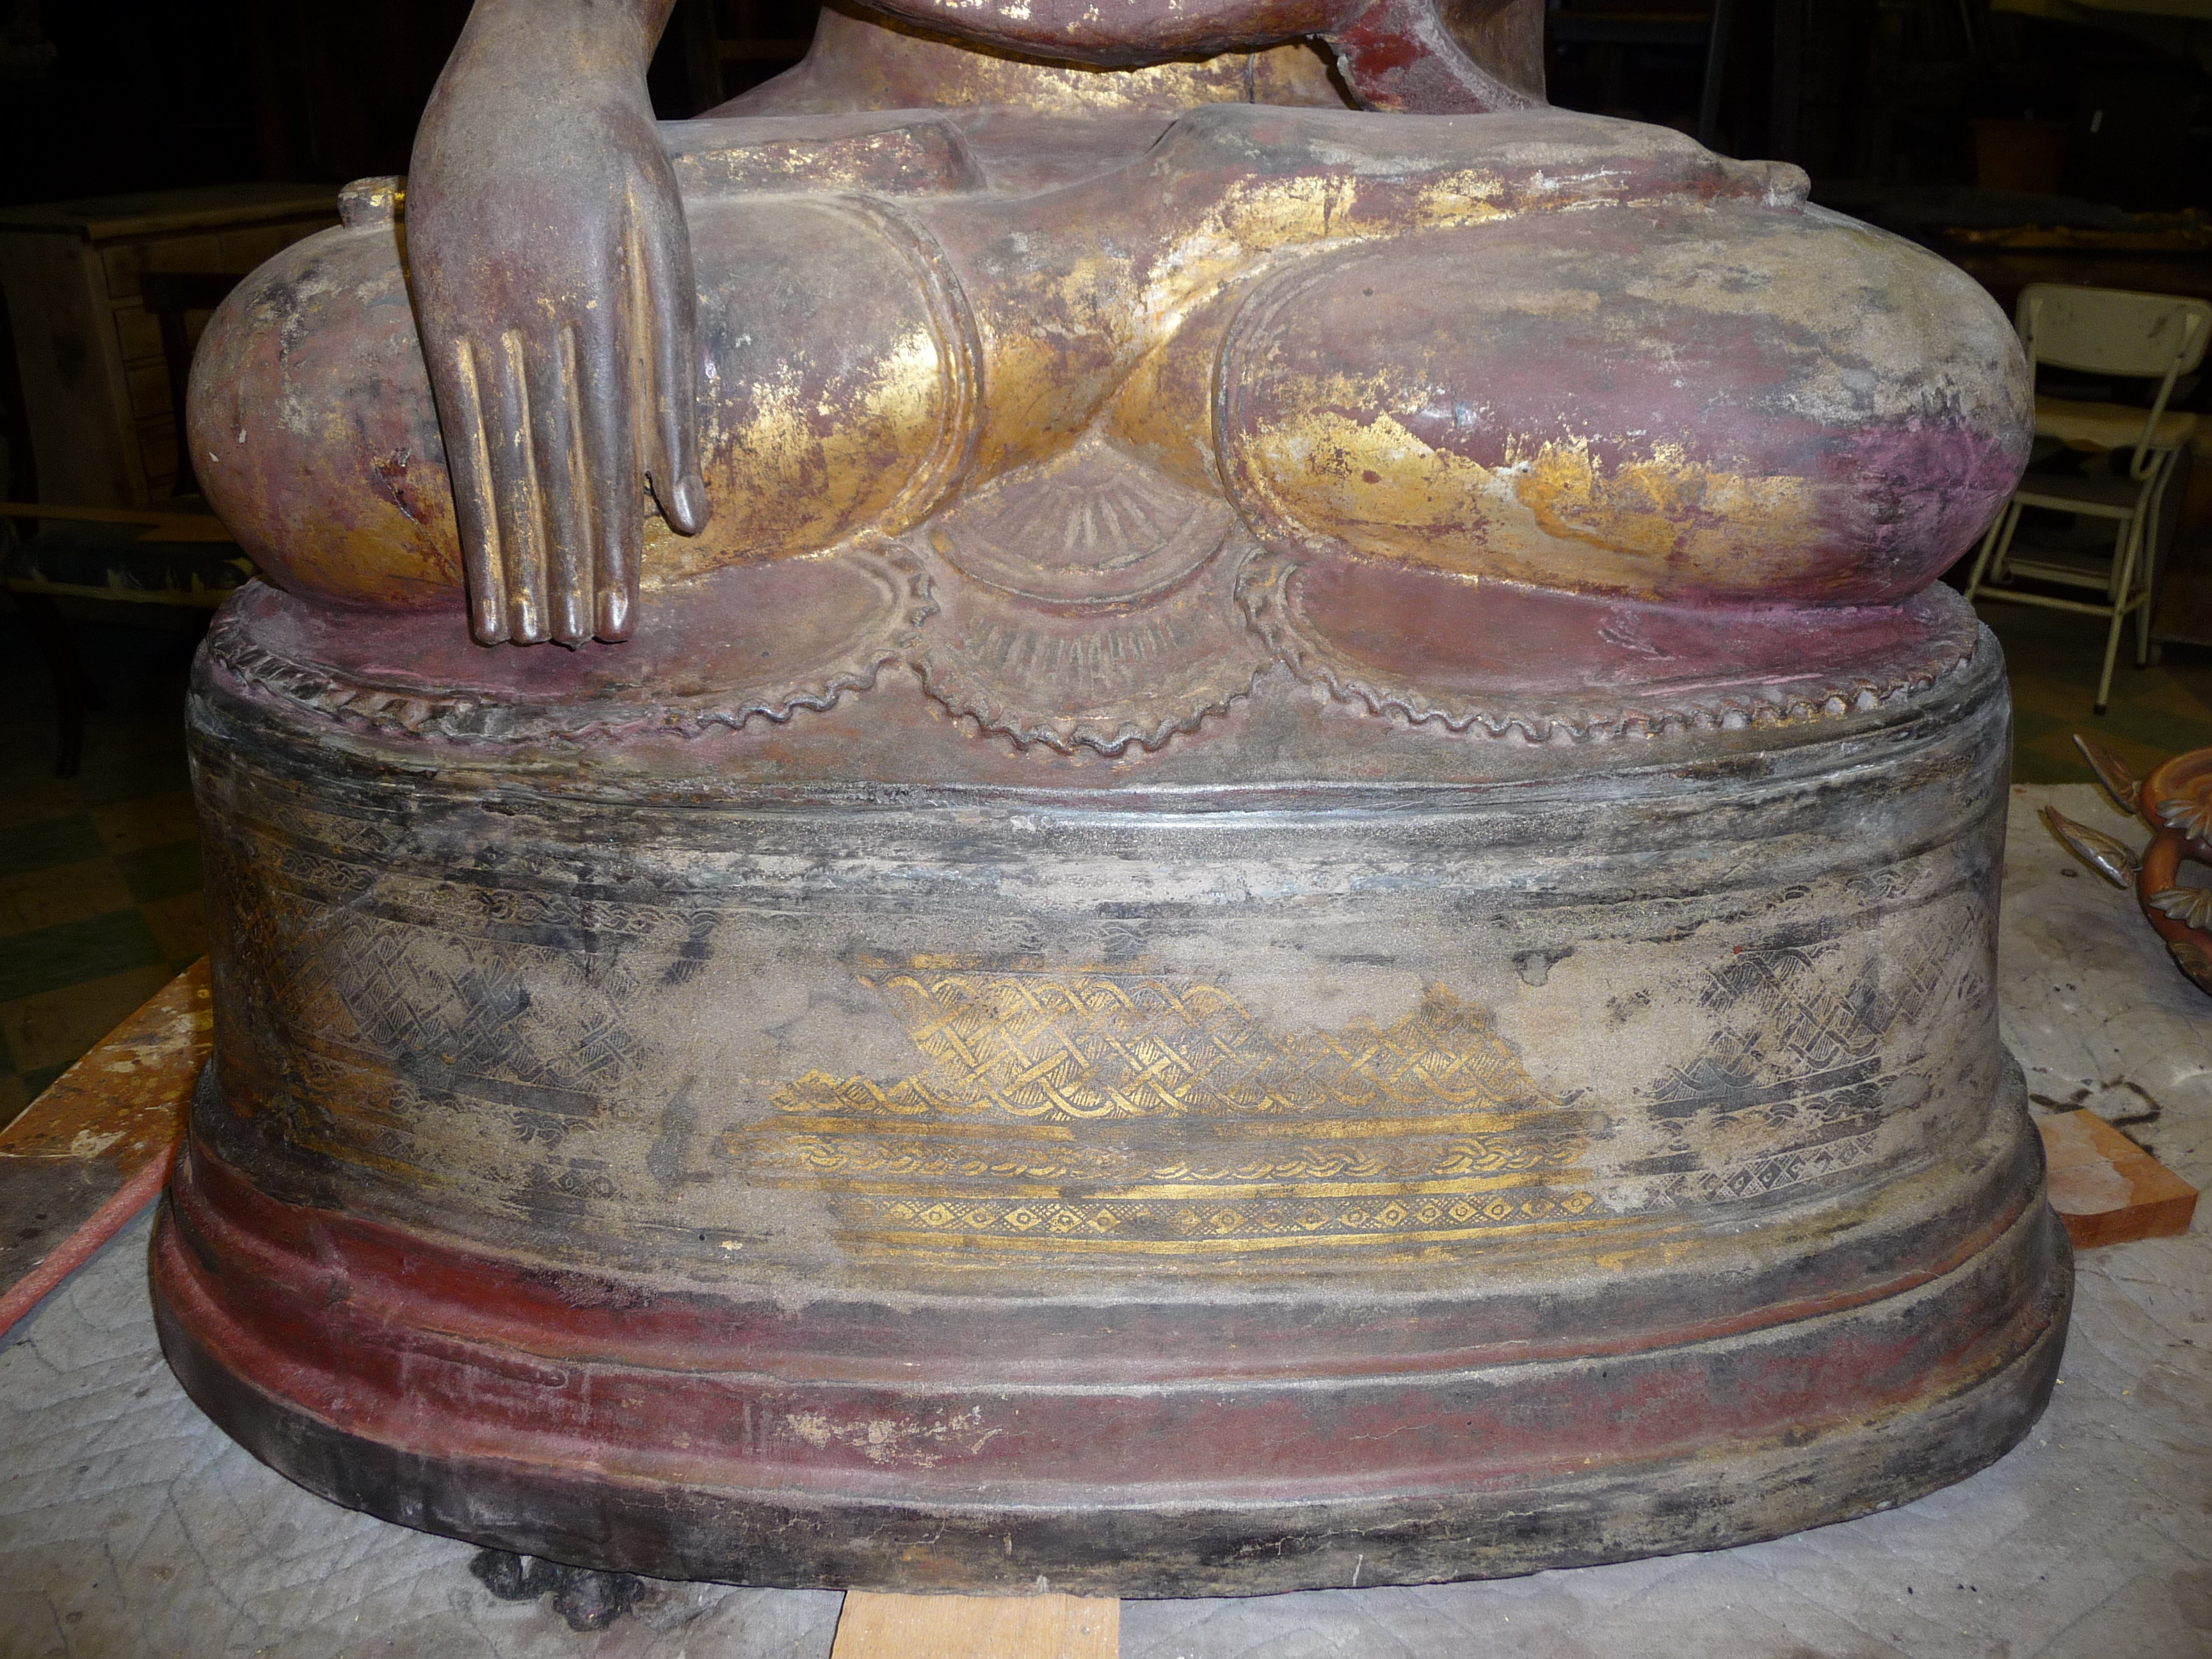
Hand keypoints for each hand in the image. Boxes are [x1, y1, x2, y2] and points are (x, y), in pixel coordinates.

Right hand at [407, 0, 704, 644]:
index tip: (617, 620)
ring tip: (513, 630)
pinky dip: (468, 491)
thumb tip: (685, 509)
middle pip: (549, 473)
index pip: (605, 459)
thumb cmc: (620, 160)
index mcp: (595, 308)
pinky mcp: (433, 302)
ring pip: (494, 455)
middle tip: (575, 649)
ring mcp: (468, 309)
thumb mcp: (668, 254)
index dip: (609, 548)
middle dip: (563, 569)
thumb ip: (673, 384)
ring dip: (507, 550)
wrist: (530, 57)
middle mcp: (524, 318)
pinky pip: (454, 417)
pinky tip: (477, 547)